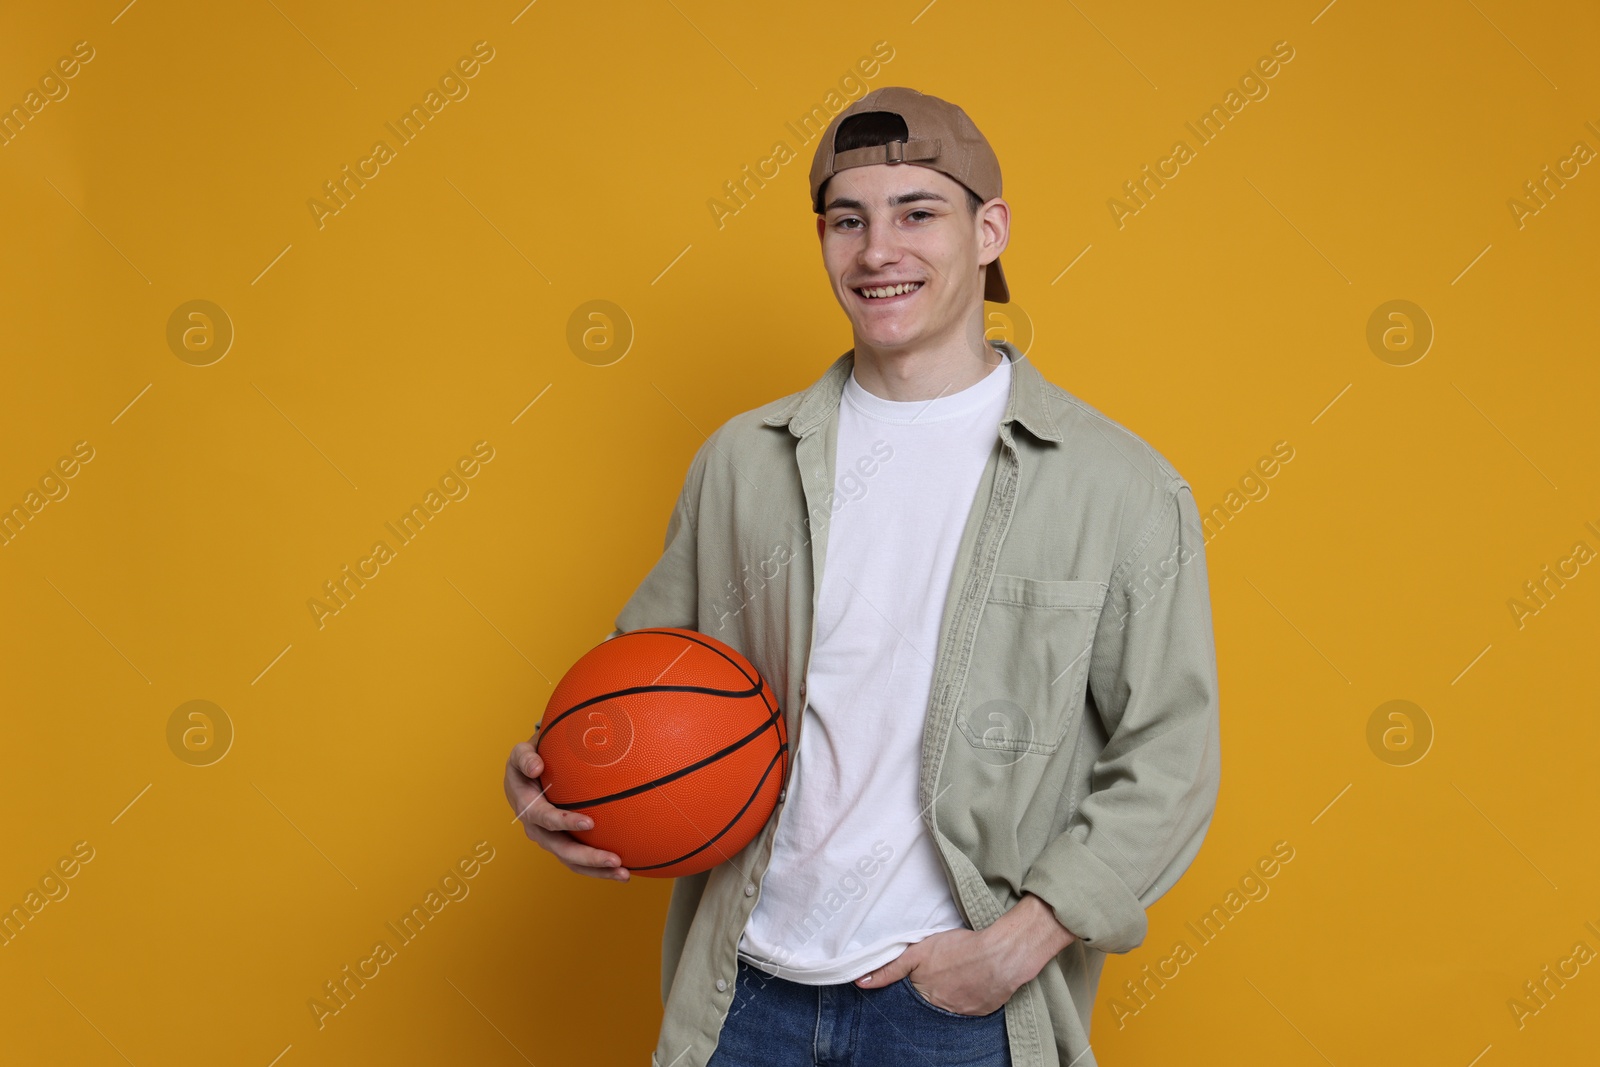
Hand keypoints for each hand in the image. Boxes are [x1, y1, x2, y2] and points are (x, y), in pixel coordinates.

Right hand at [504, 738, 629, 880]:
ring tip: (624, 874)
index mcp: (527, 807)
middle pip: (562, 849)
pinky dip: (599, 867)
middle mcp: (537, 830)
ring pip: (572, 861)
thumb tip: (536, 768)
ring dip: (597, 871)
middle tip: (615, 860)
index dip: (565, 822)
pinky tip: (624, 868)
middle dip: (588, 858)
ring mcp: (550, 840)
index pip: (545, 818)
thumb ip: (525, 758)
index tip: (589, 823)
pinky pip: (580, 859)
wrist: (523, 779)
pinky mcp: (562, 843)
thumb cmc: (528, 762)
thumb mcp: (519, 754)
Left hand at [853, 894, 1075, 1014]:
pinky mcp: (980, 1011)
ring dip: (950, 992)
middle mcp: (939, 1006)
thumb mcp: (920, 951)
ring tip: (959, 974)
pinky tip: (973, 981)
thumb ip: (891, 967)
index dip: (913, 984)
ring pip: (948, 1004)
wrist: (1000, 956)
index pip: (909, 995)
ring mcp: (961, 1011)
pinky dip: (969, 996)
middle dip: (931, 989)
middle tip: (943, 972)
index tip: (921, 976)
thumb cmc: (961, 948)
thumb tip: (862, 982)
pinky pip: (969, 1006)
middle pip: (928, 1000)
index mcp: (923, 991)